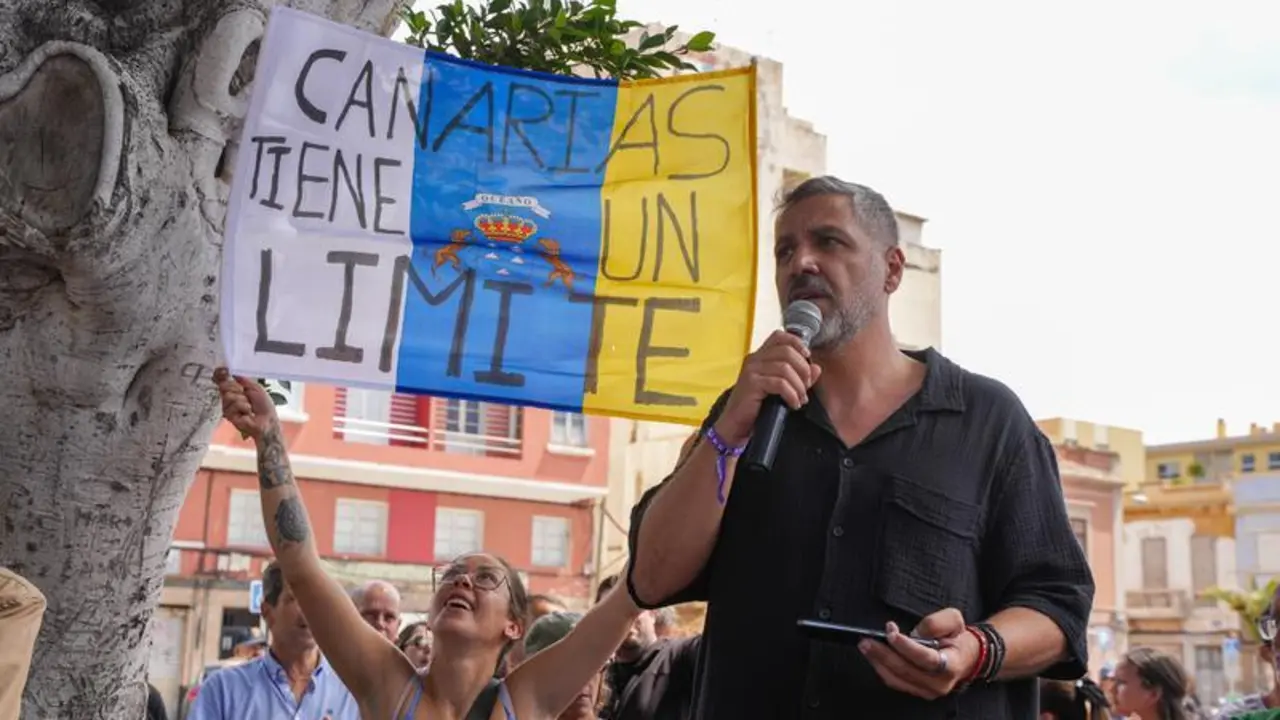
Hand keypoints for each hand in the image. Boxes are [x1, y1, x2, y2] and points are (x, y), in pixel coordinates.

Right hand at [214, 368, 277, 440]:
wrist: (267, 421)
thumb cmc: (264, 406)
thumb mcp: (255, 388)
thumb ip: (243, 380)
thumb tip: (233, 372)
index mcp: (236, 391)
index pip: (224, 381)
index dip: (222, 376)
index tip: (221, 371)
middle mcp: (230, 398)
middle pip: (224, 386)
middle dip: (236, 388)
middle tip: (245, 394)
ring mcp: (228, 407)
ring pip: (228, 395)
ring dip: (242, 400)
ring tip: (249, 406)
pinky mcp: (229, 415)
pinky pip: (232, 405)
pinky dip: (243, 407)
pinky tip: (247, 413)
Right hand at [715, 330, 821, 444]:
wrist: (738, 424)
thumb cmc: (758, 406)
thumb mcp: (782, 389)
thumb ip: (799, 376)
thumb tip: (817, 368)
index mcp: (760, 356)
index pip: (779, 336)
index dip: (797, 343)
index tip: (807, 357)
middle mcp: (754, 359)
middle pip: (787, 351)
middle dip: (803, 369)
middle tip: (806, 386)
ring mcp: (751, 370)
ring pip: (785, 368)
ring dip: (799, 386)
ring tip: (800, 399)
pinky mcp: (752, 383)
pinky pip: (780, 383)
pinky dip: (791, 394)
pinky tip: (793, 404)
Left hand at [859, 609, 978, 700]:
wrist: (965, 656)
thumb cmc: (957, 637)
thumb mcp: (953, 619)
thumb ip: (935, 622)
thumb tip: (915, 633)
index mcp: (952, 664)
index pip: (926, 658)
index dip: (907, 647)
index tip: (891, 633)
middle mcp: (940, 682)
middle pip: (907, 670)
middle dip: (884, 654)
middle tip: (867, 640)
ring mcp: (928, 690)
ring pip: (897, 679)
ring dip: (878, 662)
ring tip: (866, 646)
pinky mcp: (917, 691)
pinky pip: (895, 682)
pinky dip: (882, 669)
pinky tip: (873, 656)